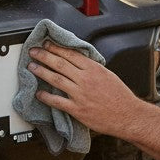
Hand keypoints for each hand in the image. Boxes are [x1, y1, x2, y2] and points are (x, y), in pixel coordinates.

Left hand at [27, 41, 145, 138]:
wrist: (128, 115)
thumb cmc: (120, 97)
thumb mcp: (108, 74)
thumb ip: (92, 67)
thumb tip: (78, 61)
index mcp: (94, 69)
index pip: (71, 54)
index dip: (56, 48)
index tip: (47, 44)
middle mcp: (86, 80)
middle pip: (60, 64)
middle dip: (44, 55)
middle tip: (34, 51)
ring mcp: (80, 95)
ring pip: (56, 79)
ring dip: (42, 71)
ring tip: (32, 67)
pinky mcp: (77, 109)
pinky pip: (58, 101)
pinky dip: (46, 96)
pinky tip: (39, 93)